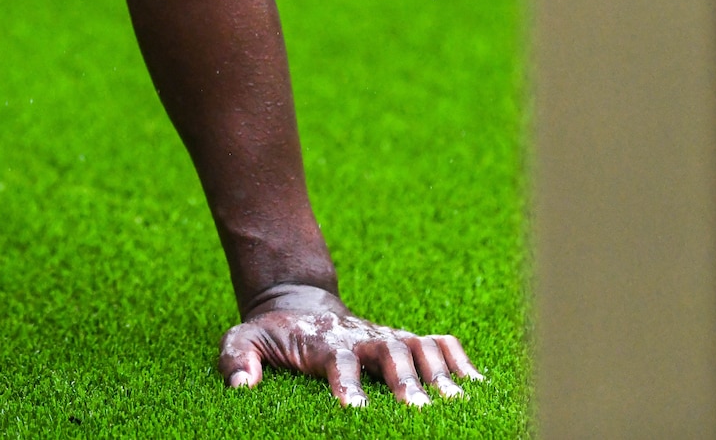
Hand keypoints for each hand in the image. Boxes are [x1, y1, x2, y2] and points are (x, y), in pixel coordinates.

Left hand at [218, 284, 484, 407]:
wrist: (299, 304)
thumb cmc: (273, 334)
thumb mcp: (243, 338)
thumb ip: (237, 356)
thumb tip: (241, 385)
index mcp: (324, 342)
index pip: (337, 361)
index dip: (346, 383)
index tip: (354, 409)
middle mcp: (362, 337)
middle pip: (388, 352)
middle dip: (404, 380)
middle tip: (417, 411)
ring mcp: (387, 337)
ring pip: (419, 346)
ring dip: (439, 371)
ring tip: (457, 402)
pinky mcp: (404, 339)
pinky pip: (439, 343)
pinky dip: (459, 360)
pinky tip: (479, 386)